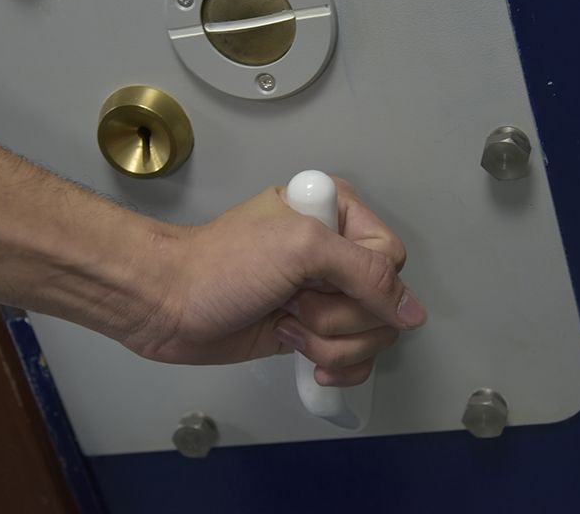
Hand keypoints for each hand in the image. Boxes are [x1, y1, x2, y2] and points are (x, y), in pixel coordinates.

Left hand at [122, 178, 426, 386]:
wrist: (167, 304)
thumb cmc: (223, 266)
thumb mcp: (300, 249)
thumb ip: (364, 272)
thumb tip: (412, 312)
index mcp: (336, 214)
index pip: (391, 257)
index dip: (366, 284)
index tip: (319, 285)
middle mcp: (336, 252)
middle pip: (385, 304)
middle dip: (340, 319)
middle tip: (294, 304)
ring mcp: (324, 295)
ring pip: (371, 336)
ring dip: (330, 344)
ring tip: (286, 326)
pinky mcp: (311, 331)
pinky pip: (355, 359)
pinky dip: (334, 366)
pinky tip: (302, 358)